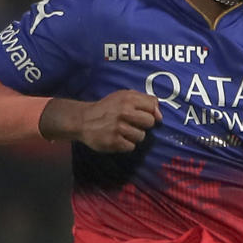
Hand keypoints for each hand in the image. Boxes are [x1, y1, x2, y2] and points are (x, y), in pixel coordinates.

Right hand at [41, 91, 162, 150]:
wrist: (83, 120)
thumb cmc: (107, 108)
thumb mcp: (122, 96)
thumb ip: (142, 100)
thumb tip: (159, 115)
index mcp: (127, 99)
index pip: (152, 105)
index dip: (151, 112)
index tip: (144, 115)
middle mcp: (124, 112)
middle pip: (150, 122)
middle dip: (144, 125)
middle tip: (132, 124)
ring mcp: (119, 128)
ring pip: (141, 136)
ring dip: (134, 136)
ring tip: (123, 132)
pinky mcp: (114, 142)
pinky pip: (131, 146)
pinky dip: (126, 144)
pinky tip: (118, 139)